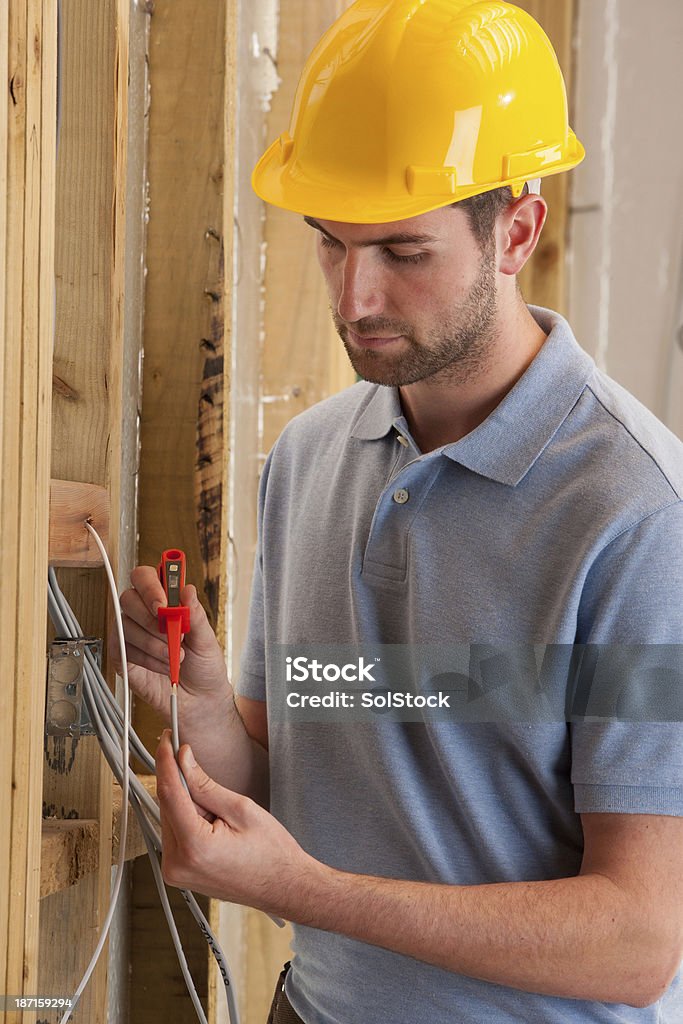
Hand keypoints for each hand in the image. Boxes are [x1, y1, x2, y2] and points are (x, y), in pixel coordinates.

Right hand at [110, 565, 227, 718]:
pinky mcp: (122, 658)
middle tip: (172, 634)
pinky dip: (147, 658)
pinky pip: (123, 649)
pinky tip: (163, 666)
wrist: (200, 700)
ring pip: (125, 626)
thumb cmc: (204, 665)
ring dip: (153, 643)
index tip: (163, 604)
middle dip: (150, 618)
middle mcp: (143, 614)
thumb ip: (195, 614)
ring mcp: (130, 635)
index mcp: (163, 601)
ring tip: (174, 656)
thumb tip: (187, 590)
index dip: (150, 586)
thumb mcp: (206, 638)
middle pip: (128, 598)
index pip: (144, 577)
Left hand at [156, 731, 314, 913]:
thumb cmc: (271, 853)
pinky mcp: (179, 874)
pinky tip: (211, 820)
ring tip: (219, 810)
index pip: (169, 792)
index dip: (167, 761)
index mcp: (193, 847)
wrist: (283, 887)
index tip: (167, 739)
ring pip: (169, 818)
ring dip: (186, 802)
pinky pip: (175, 834)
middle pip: (167, 805)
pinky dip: (187, 818)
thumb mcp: (241, 808)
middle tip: (195, 761)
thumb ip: (205, 784)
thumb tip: (183, 760)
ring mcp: (175, 873)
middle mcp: (177, 864)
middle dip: (180, 781)